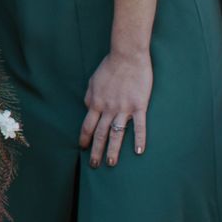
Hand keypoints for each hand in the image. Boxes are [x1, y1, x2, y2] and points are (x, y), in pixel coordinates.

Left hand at [81, 48, 151, 166]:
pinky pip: (139, 126)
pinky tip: (139, 152)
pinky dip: (139, 139)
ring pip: (117, 133)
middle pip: (100, 133)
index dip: (84, 138)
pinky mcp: (139, 106)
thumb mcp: (93, 82)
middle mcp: (108, 108)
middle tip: (94, 165)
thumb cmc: (109, 67)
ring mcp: (123, 108)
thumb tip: (88, 109)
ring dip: (113, 150)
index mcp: (95, 102)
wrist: (127, 56)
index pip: (87, 125)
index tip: (82, 148)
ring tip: (111, 163)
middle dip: (96, 150)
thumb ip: (90, 97)